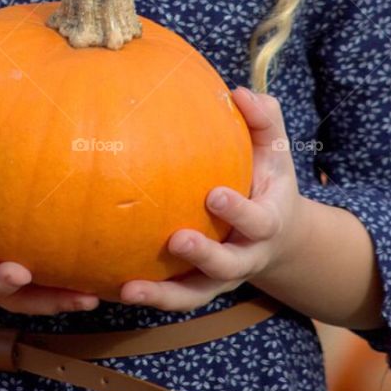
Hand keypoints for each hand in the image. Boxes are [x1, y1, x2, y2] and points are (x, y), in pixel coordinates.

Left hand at [117, 86, 306, 312]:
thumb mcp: (274, 149)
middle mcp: (245, 256)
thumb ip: (263, 119)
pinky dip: (148, 296)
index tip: (212, 194)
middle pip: (227, 266)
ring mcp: (220, 277)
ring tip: (130, 289)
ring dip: (164, 295)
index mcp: (267, 222)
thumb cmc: (266, 177)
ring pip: (195, 294)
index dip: (238, 211)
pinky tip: (113, 288)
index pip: (258, 221)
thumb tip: (239, 92)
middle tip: (176, 239)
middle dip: (204, 254)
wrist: (276, 234)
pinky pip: (172, 297)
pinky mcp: (197, 286)